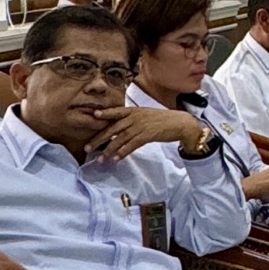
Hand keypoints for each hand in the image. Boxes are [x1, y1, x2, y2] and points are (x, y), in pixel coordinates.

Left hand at [86, 106, 207, 161]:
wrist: (180, 123)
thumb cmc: (162, 120)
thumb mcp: (146, 115)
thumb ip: (132, 120)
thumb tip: (117, 129)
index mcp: (134, 111)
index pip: (116, 112)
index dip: (105, 113)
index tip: (94, 116)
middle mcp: (136, 117)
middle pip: (113, 128)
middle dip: (99, 139)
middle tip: (88, 148)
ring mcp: (141, 126)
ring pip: (120, 139)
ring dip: (109, 150)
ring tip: (101, 159)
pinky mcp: (148, 135)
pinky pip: (132, 145)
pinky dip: (123, 152)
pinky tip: (117, 158)